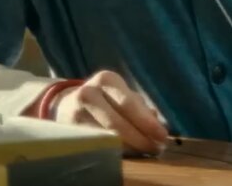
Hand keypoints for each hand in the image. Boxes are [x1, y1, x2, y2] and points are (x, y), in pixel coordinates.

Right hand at [52, 70, 168, 153]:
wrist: (68, 104)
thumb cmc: (106, 99)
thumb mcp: (121, 94)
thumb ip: (140, 106)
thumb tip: (156, 121)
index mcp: (107, 79)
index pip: (129, 104)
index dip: (147, 122)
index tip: (163, 136)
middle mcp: (89, 93)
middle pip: (117, 123)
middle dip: (140, 138)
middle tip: (157, 148)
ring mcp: (76, 113)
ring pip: (106, 137)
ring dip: (130, 147)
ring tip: (145, 151)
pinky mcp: (70, 131)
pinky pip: (97, 145)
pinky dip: (115, 151)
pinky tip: (128, 153)